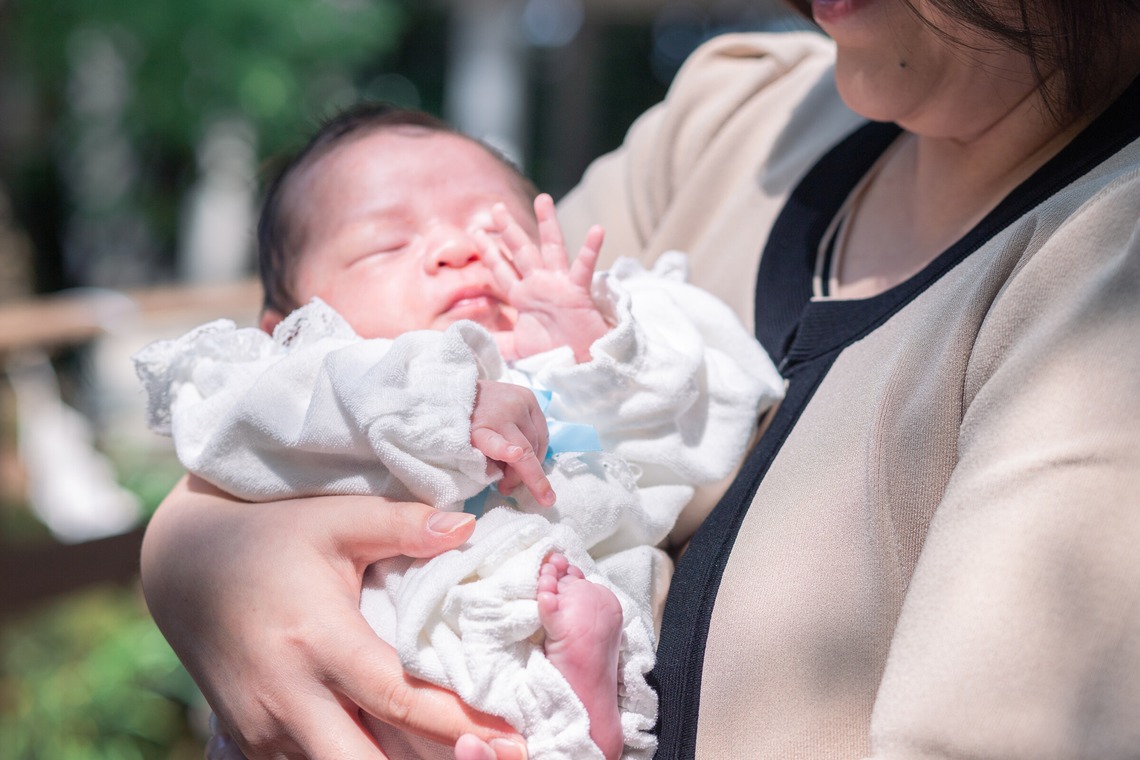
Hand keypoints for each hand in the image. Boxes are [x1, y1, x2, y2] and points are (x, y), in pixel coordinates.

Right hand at [141, 475, 527, 758]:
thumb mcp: (336, 518)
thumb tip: (468, 528)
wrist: (185, 568)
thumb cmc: (270, 536)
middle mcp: (289, 698)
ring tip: (462, 755)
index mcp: (318, 640)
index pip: (400, 699)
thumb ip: (403, 524)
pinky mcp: (253, 742)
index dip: (460, 724)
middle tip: (495, 756)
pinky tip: (404, 752)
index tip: (514, 736)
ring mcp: (265, 729)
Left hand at [471, 379, 554, 505]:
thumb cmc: (463, 429)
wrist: (459, 392)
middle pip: (526, 450)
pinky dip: (537, 447)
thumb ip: (488, 467)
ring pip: (538, 442)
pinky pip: (542, 431)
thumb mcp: (467, 451)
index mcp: (480, 428)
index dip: (505, 450)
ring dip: (532, 462)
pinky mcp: (528, 397)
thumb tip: (510, 481)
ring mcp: (518, 402)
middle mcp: (502, 412)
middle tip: (508, 488)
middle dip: (527, 477)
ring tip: (514, 471)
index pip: (493, 442)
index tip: (515, 454)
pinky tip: (526, 455)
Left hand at [476, 193, 608, 361]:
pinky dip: (591, 249)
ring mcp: (560, 285)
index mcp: (524, 296)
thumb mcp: (518, 347)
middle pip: (522, 251)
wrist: (579, 364)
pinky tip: (597, 229)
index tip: (476, 232)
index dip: (490, 252)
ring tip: (543, 198)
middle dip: (508, 229)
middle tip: (496, 208)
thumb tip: (466, 338)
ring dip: (548, 223)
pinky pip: (584, 268)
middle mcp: (540, 285)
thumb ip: (495, 341)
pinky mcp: (577, 292)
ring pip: (552, 248)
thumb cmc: (553, 352)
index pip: (503, 269)